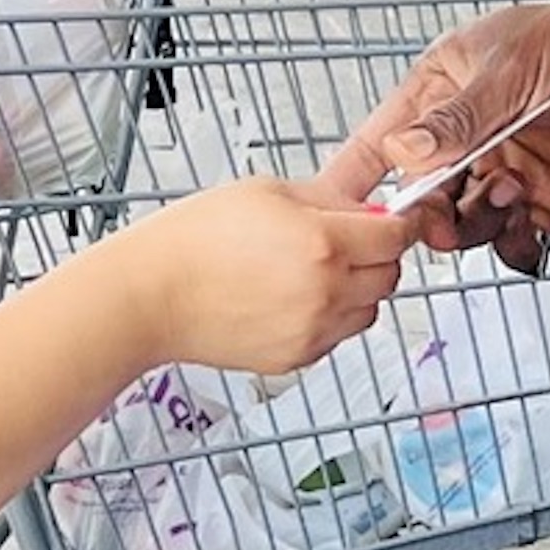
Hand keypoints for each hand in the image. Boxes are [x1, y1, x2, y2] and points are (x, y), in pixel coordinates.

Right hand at [124, 167, 417, 379]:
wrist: (151, 294)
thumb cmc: (195, 238)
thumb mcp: (269, 191)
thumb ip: (330, 199)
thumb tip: (369, 209)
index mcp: (324, 243)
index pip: (397, 236)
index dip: (397, 224)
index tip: (389, 220)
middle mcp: (327, 292)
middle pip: (390, 276)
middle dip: (377, 256)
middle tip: (345, 242)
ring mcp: (314, 331)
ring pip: (369, 310)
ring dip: (356, 290)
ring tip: (311, 272)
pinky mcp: (297, 358)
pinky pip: (336, 335)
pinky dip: (328, 318)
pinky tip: (289, 298)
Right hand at [341, 0, 549, 268]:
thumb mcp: (512, 70)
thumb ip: (458, 119)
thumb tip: (402, 153)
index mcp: (443, 92)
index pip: (383, 140)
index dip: (356, 179)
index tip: (337, 214)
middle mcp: (469, 136)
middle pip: (423, 195)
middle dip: (428, 214)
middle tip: (444, 220)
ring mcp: (505, 168)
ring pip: (464, 222)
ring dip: (477, 222)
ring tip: (510, 194)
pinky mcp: (545, 197)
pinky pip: (513, 237)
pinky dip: (514, 243)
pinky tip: (527, 224)